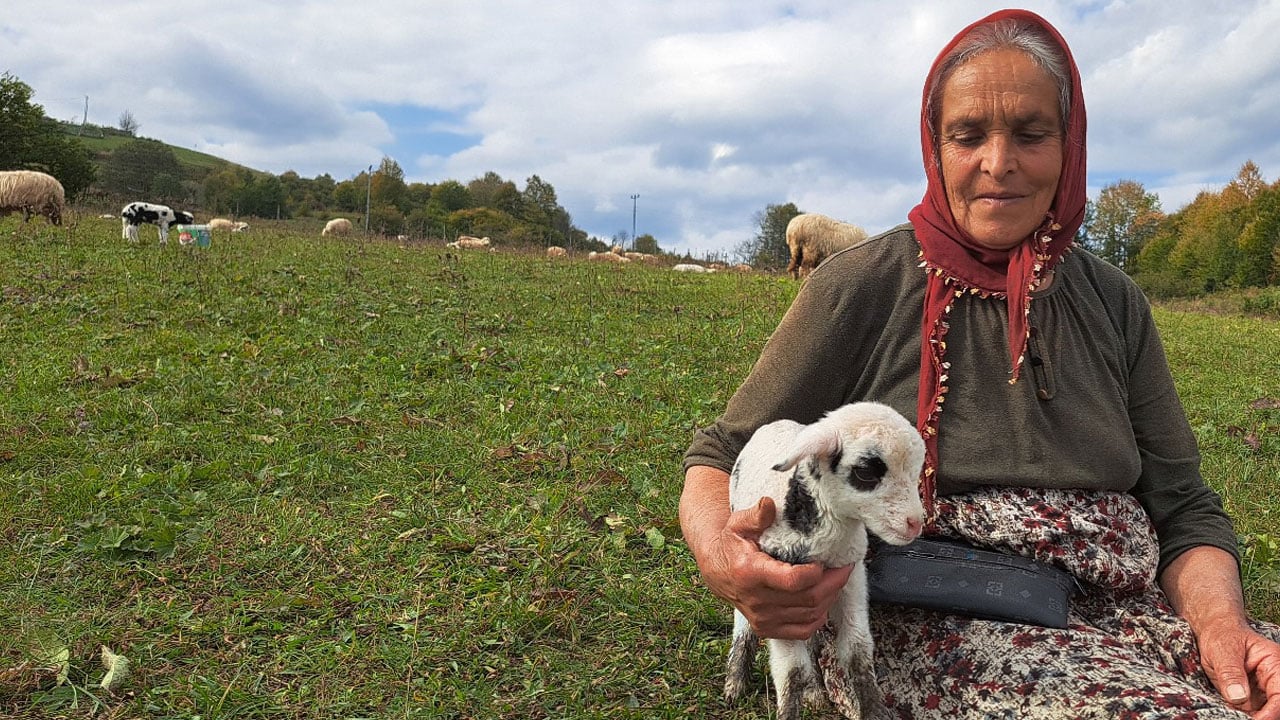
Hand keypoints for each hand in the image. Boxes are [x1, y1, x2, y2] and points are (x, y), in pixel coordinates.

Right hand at [698, 497, 853, 639]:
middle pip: (808, 599)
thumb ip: (756, 515)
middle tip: (845, 566)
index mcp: (750, 573)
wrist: (716, 571)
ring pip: (810, 615)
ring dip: (830, 597)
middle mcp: (757, 601)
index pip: (793, 581)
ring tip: (837, 579)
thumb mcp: (738, 524)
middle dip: (834, 583)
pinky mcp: (766, 629)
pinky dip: (818, 617)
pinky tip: (823, 600)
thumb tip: (769, 503)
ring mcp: (762, 618)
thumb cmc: (731, 545)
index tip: (827, 559)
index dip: (816, 573)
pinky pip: (803, 630)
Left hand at [1198, 622, 1279, 718]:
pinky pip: (1252, 712)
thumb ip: (1230, 673)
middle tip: (1241, 719)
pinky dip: (1243, 715)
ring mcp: (1263, 690)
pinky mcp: (1252, 697)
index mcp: (1274, 664)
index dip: (1271, 713)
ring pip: (1265, 712)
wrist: (1215, 633)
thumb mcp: (1222, 650)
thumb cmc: (1222, 636)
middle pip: (1276, 706)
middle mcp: (1273, 679)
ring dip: (1251, 716)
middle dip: (1262, 717)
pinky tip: (1231, 711)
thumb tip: (1238, 697)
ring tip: (1233, 714)